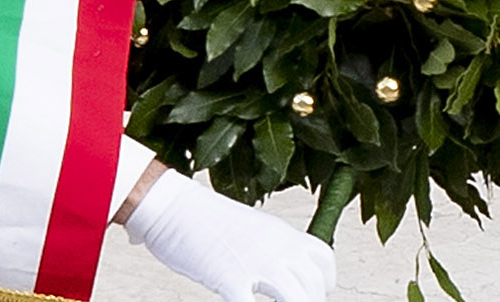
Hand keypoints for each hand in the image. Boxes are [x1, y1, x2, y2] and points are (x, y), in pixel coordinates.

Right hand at [123, 170, 336, 301]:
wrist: (174, 207)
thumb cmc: (204, 218)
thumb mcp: (252, 226)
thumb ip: (270, 246)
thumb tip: (281, 265)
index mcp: (282, 233)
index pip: (323, 259)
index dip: (325, 282)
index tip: (319, 293)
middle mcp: (276, 248)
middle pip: (313, 286)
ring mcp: (255, 264)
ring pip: (296, 298)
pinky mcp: (230, 279)